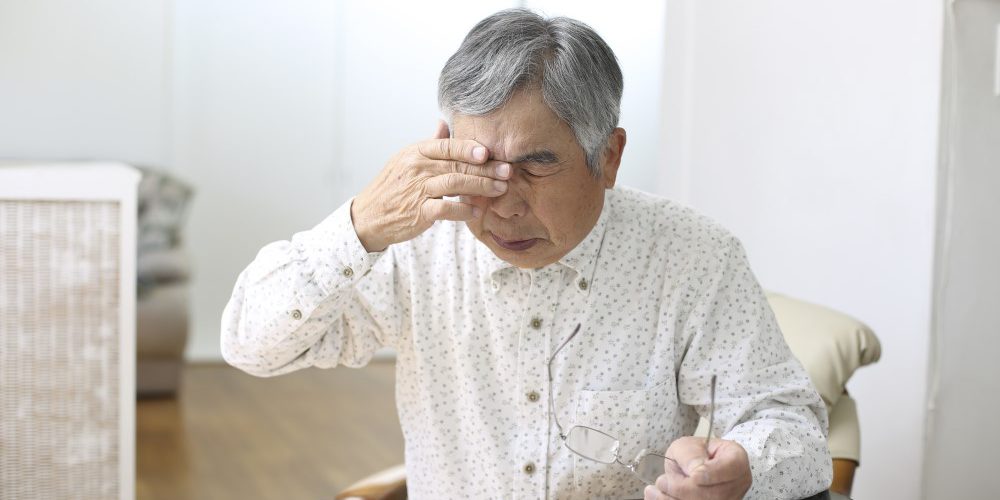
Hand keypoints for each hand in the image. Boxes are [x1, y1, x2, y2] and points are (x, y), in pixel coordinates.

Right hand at [350, 121, 510, 251]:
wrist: (369, 216)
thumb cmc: (392, 188)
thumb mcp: (406, 160)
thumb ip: (429, 144)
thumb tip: (443, 124)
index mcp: (416, 152)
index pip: (446, 146)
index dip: (468, 147)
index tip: (489, 151)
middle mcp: (417, 168)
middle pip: (456, 164)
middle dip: (485, 168)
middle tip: (507, 171)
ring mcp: (417, 190)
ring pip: (454, 183)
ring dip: (480, 186)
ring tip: (500, 189)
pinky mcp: (418, 212)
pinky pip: (445, 209)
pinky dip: (463, 210)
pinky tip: (477, 211)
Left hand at [644, 436, 750, 499]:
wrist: (695, 465)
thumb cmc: (694, 452)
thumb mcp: (688, 445)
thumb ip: (691, 455)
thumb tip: (695, 472)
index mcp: (736, 459)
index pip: (731, 467)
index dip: (712, 474)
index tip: (693, 475)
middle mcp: (738, 482)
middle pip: (717, 493)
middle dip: (685, 490)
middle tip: (661, 482)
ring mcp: (730, 498)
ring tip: (653, 492)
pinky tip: (657, 498)